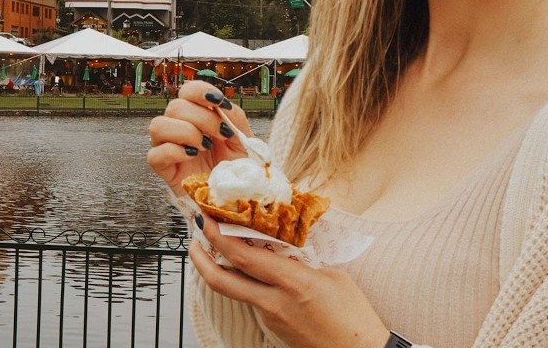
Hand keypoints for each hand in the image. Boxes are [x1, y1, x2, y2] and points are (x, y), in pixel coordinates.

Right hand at [147, 81, 252, 194]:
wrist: (239, 199)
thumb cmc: (238, 169)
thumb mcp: (244, 139)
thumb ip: (235, 118)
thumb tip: (222, 105)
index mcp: (199, 117)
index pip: (187, 92)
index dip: (199, 91)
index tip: (217, 102)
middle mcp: (181, 129)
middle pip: (174, 106)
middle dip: (202, 118)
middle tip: (221, 134)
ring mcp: (170, 149)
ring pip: (157, 126)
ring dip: (185, 132)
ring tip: (204, 146)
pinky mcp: (165, 170)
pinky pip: (154, 155)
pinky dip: (174, 151)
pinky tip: (192, 156)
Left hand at [190, 214, 389, 347]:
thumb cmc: (354, 316)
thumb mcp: (333, 276)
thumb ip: (302, 260)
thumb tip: (282, 246)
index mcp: (292, 283)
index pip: (242, 256)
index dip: (218, 235)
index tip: (206, 218)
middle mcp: (274, 302)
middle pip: (221, 280)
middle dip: (199, 258)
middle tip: (193, 239)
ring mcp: (270, 318)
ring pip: (235, 290)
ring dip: (221, 270)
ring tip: (221, 249)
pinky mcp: (273, 328)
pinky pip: (252, 300)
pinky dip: (245, 283)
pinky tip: (253, 272)